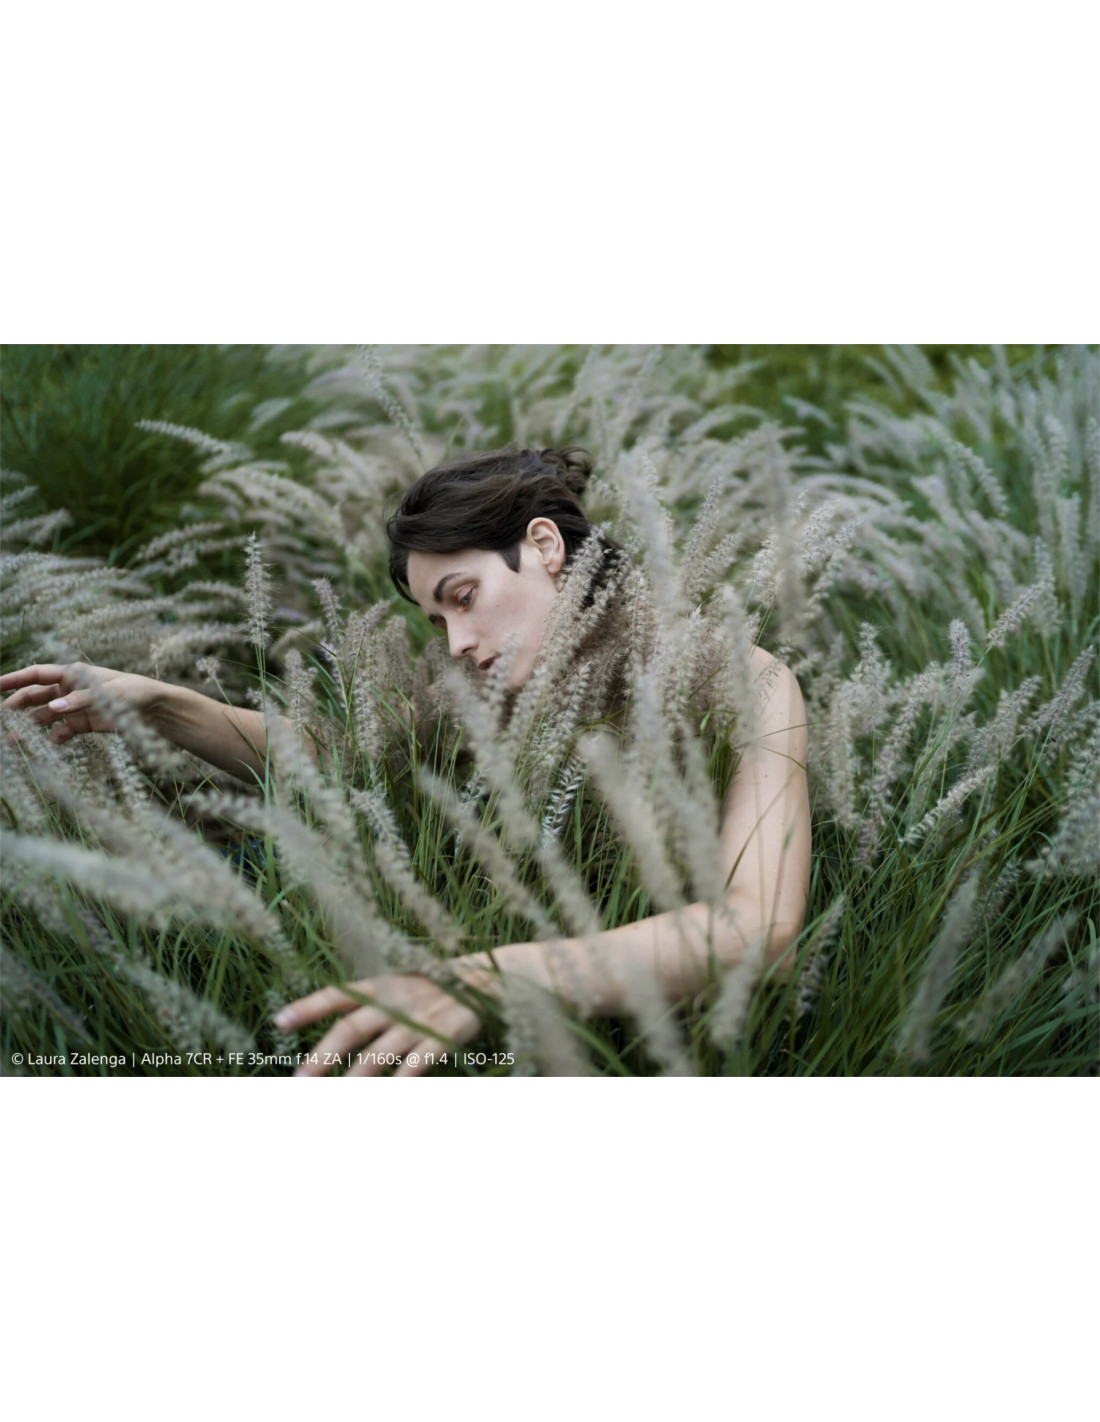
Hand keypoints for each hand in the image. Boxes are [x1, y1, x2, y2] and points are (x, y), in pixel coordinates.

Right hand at [1, 662, 154, 744]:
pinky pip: (61, 732)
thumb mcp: (107, 694)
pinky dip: (52, 740)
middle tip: (1, 716)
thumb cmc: (132, 692)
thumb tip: (52, 708)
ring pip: (45, 716)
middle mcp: (69, 690)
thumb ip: (80, 701)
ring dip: (29, 727)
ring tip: (12, 741)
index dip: (15, 679)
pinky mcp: (83, 724)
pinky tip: (42, 749)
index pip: (37, 674)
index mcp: (72, 674)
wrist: (152, 708)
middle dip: (17, 705)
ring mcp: (74, 707)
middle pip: (35, 696)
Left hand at [274, 973, 484, 1077]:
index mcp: (382, 986)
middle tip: (299, 1080)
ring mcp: (418, 1020)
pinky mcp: (443, 1035)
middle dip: (322, 1057)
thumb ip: (370, 1005)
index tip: (279, 1021)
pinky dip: (402, 1080)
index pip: (338, 995)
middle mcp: (395, 1001)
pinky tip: (391, 1093)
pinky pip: (417, 1062)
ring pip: (379, 1053)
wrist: (486, 979)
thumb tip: (333, 1035)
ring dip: (355, 1078)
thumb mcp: (400, 986)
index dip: (308, 1007)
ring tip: (336, 1099)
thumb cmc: (435, 989)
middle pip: (351, 1029)